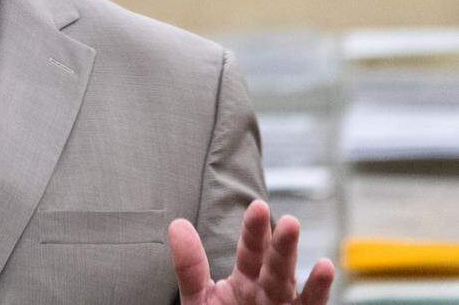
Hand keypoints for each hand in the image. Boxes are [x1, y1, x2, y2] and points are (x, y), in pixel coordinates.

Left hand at [168, 200, 333, 304]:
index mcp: (246, 280)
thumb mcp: (199, 298)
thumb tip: (177, 224)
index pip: (251, 250)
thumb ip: (190, 266)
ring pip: (290, 282)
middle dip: (281, 244)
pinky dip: (317, 291)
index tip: (258, 206)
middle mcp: (268, 291)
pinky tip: (324, 269)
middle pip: (275, 264)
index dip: (254, 230)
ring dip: (295, 261)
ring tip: (301, 240)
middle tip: (289, 221)